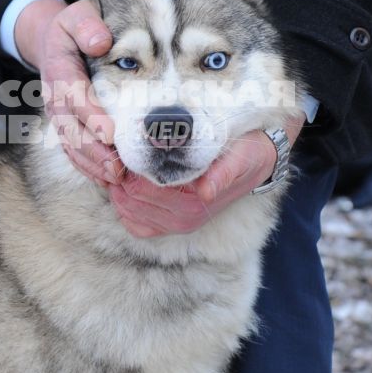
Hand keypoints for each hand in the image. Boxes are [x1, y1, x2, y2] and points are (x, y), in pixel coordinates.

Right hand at [14, 0, 123, 187]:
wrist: (54, 43)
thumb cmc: (75, 29)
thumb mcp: (77, 15)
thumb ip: (86, 24)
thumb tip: (101, 42)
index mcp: (60, 69)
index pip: (73, 95)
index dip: (90, 115)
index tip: (109, 132)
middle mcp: (56, 98)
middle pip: (71, 129)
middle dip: (93, 151)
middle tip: (117, 167)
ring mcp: (59, 116)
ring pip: (71, 145)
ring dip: (92, 165)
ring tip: (116, 179)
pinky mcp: (66, 127)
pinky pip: (73, 152)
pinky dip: (88, 168)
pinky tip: (107, 181)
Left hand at [109, 117, 304, 239]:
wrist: (258, 163)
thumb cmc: (246, 154)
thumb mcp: (239, 158)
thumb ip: (223, 173)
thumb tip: (206, 191)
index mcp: (195, 204)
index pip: (141, 191)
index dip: (124, 170)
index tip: (119, 147)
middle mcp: (184, 220)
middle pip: (129, 202)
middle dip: (117, 180)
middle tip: (113, 153)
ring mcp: (177, 224)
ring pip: (128, 214)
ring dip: (117, 192)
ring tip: (118, 166)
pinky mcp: (172, 224)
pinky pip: (136, 225)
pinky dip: (124, 208)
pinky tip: (124, 186)